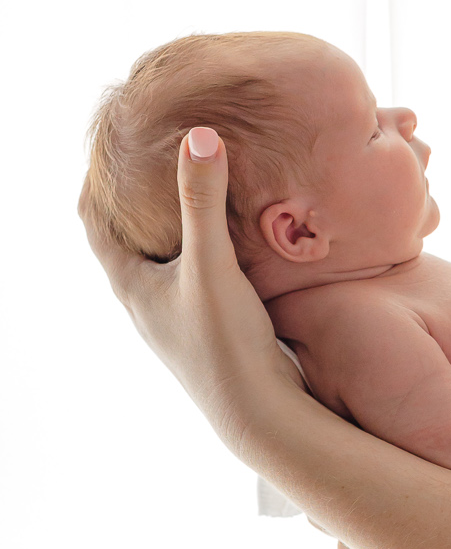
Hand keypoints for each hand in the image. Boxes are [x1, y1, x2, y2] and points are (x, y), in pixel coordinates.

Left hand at [78, 126, 304, 454]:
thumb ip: (205, 202)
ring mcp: (175, 315)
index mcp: (129, 284)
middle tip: (154, 150)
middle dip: (135, 194)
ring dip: (170, 221)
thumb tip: (199, 136)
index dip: (94, 178)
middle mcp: (145, 299)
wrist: (259, 412)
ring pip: (162, 255)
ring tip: (190, 183)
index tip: (110, 141)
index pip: (92, 219)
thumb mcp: (212, 264)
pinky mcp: (207, 325)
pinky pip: (194, 272)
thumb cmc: (223, 344)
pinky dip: (202, 245)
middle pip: (126, 235)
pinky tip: (232, 234)